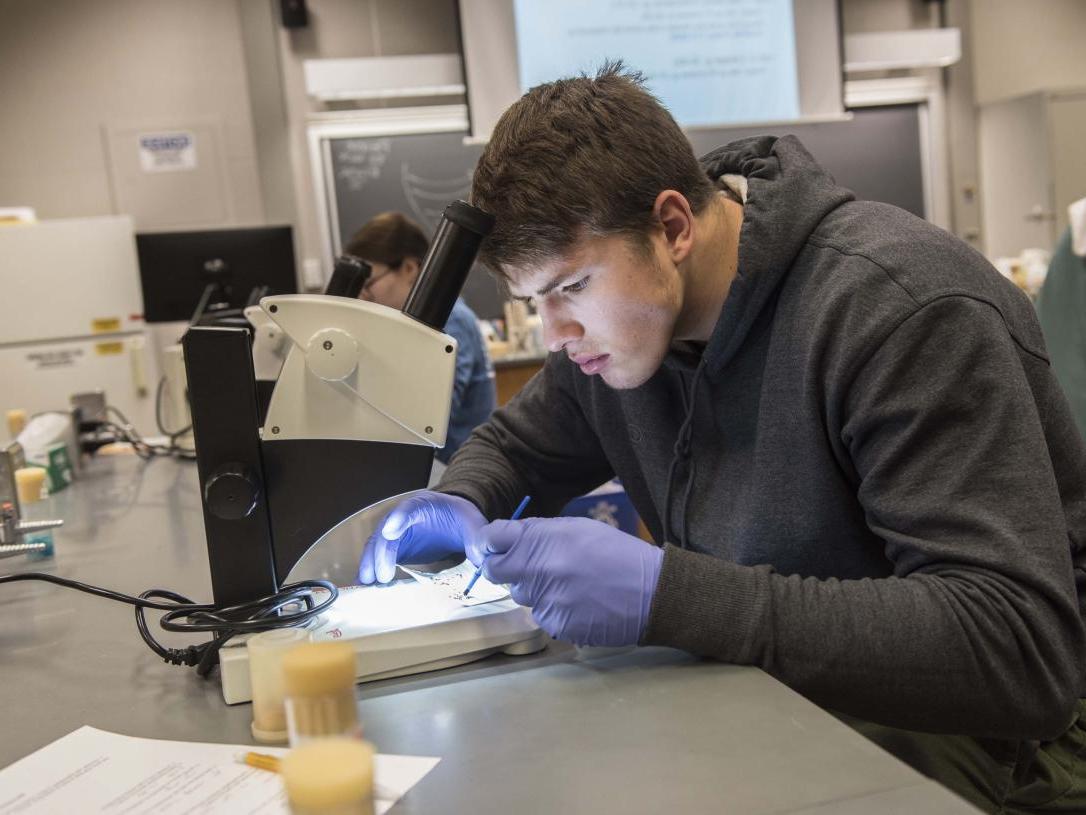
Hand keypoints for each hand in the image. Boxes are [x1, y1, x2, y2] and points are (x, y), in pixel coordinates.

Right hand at [358, 491, 485, 583]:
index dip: (398, 519)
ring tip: (368, 581)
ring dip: (371, 562)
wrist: (452, 519)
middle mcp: (404, 516)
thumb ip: (476, 539)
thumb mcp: (472, 525)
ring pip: (377, 544)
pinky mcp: (394, 547)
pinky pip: (378, 556)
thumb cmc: (460, 518)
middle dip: (382, 552)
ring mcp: (396, 531)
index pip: (409, 508)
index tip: (390, 532)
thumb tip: (481, 559)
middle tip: (383, 575)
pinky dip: (371, 568)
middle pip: (387, 530)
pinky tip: (367, 583)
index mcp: (424, 504)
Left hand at [478, 516, 662, 646]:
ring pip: (521, 595)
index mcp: (542, 540)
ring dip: (534, 590)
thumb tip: (510, 537)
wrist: (652, 592)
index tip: (494, 546)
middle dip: (505, 568)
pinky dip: (554, 610)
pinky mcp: (556, 625)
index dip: (490, 542)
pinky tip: (579, 603)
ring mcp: (545, 601)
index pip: (491, 538)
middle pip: (495, 571)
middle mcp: (538, 570)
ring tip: (568, 584)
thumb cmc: (618, 554)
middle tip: (528, 567)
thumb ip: (540, 532)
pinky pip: (542, 616)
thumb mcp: (578, 528)